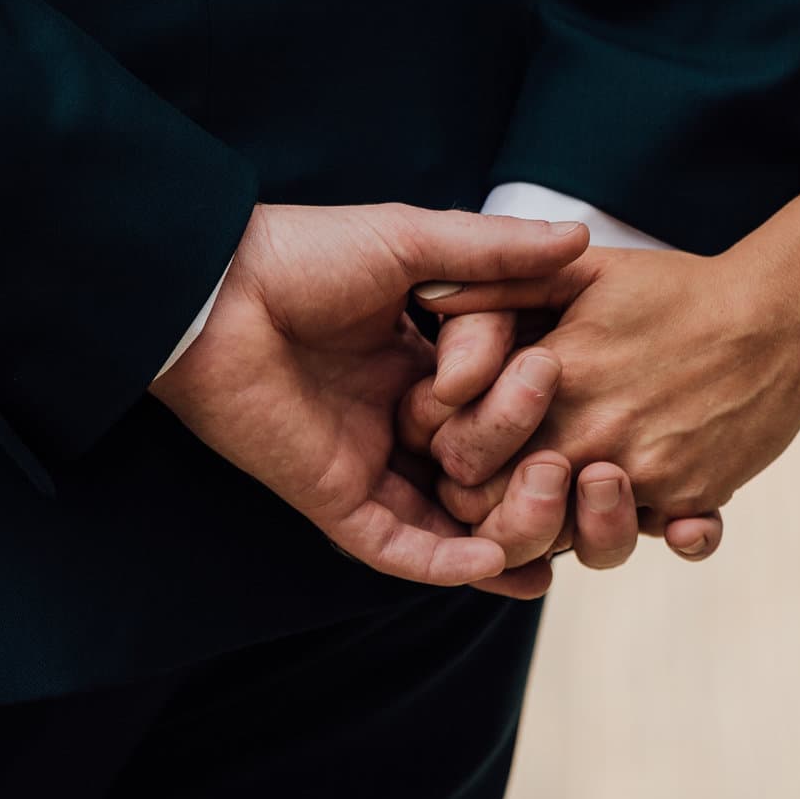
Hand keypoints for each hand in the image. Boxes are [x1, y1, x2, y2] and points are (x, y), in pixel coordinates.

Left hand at [151, 203, 590, 588]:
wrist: (217, 291)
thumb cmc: (304, 254)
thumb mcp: (413, 243)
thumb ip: (495, 252)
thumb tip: (582, 235)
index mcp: (424, 359)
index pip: (505, 396)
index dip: (537, 396)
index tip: (563, 375)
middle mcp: (403, 417)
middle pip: (489, 464)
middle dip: (533, 470)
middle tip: (565, 458)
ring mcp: (370, 462)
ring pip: (453, 519)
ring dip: (506, 531)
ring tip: (556, 540)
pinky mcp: (335, 499)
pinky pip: (398, 547)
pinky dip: (447, 563)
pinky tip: (496, 562)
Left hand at [418, 245, 799, 538]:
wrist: (784, 312)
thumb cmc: (678, 288)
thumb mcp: (579, 271)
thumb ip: (496, 284)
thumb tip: (423, 301)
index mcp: (551, 383)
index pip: (465, 459)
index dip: (458, 460)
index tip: (472, 445)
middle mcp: (594, 438)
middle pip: (514, 513)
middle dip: (506, 506)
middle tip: (526, 475)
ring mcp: (647, 476)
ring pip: (582, 542)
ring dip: (579, 525)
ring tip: (591, 482)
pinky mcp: (694, 499)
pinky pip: (660, 540)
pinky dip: (659, 531)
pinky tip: (664, 513)